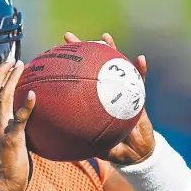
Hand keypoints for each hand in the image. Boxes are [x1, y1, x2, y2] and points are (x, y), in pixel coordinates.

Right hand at [0, 59, 35, 190]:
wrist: (4, 184)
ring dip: (11, 80)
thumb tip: (31, 120)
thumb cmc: (11, 165)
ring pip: (3, 99)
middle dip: (2, 72)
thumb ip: (17, 128)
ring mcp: (1, 130)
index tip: (8, 63)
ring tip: (22, 66)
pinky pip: (19, 120)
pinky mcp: (12, 139)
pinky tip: (34, 94)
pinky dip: (26, 106)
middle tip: (14, 57)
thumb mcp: (11, 142)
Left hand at [64, 32, 155, 165]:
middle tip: (67, 37)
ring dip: (111, 50)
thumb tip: (64, 148)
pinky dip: (141, 70)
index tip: (49, 58)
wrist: (136, 153)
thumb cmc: (114, 148)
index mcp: (92, 102)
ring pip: (114, 66)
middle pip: (91, 67)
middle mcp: (104, 92)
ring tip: (104, 37)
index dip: (63, 71)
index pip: (75, 82)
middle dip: (80, 51)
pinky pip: (140, 80)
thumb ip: (84, 144)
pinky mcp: (137, 95)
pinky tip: (140, 60)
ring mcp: (120, 91)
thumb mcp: (95, 147)